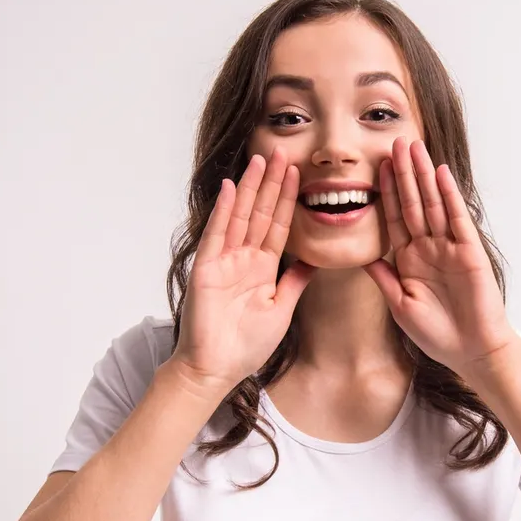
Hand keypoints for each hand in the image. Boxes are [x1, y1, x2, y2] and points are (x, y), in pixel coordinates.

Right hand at [171, 147, 315, 390]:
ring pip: (241, 216)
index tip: (298, 173)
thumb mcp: (281, 310)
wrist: (218, 368)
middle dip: (272, 183)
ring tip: (261, 159)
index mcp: (263, 268)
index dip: (288, 199)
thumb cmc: (246, 346)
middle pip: (261, 213)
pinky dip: (225, 211)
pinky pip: (218, 234)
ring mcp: (224, 261)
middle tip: (282, 152)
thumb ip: (295, 282)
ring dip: (251, 188)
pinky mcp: (207, 269)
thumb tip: (314, 262)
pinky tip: (233, 187)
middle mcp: (243, 259)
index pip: (278, 226)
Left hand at [362, 137, 518, 377]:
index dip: (386, 192)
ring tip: (414, 147)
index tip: (376, 168)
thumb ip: (383, 277)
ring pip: (432, 203)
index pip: (394, 218)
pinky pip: (456, 219)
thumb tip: (361, 256)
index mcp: (409, 259)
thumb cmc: (436, 333)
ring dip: (423, 175)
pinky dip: (448, 196)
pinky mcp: (469, 252)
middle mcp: (428, 247)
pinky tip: (440, 173)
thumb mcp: (399, 303)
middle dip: (404, 173)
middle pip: (413, 202)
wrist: (470, 350)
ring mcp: (449, 247)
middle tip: (394, 142)